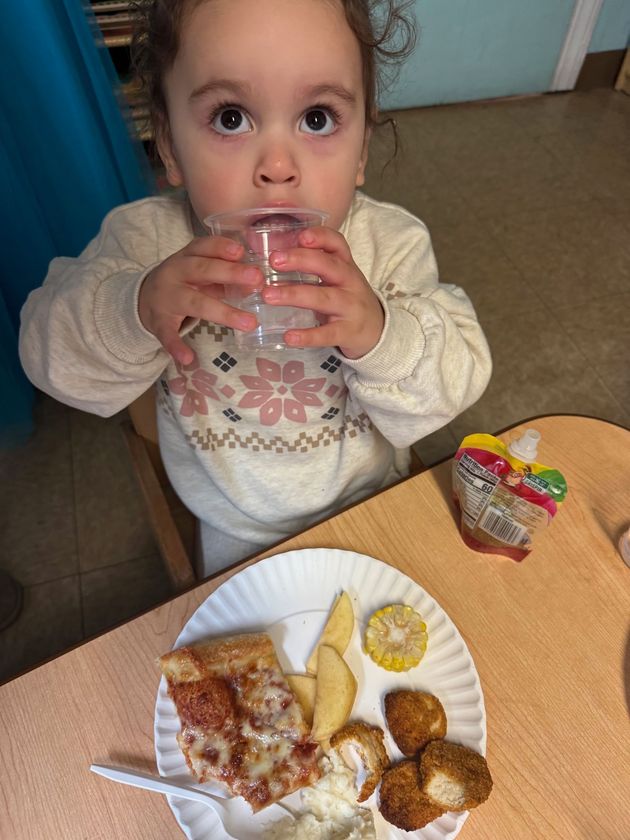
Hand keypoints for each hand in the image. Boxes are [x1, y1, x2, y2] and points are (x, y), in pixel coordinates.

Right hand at [138, 236, 262, 364]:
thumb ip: (225, 275)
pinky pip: (167, 334)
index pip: (203, 247)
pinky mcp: (159, 321)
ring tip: (249, 323)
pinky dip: (176, 346)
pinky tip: (188, 358)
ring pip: (194, 302)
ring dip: (223, 312)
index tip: (241, 251)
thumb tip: (257, 283)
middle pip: (203, 270)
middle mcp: (175, 273)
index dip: (221, 247)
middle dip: (230, 273)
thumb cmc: (182, 282)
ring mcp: (166, 298)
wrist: (142, 298)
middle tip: (257, 279)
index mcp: (186, 258)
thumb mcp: (199, 272)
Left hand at [261, 227, 383, 358]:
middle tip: (274, 260)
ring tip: (268, 295)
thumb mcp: (338, 279)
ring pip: (323, 298)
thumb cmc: (349, 299)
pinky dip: (307, 336)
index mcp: (345, 266)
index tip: (301, 236)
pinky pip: (327, 334)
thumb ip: (312, 268)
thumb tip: (274, 260)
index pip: (337, 244)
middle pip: (328, 266)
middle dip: (300, 260)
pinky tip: (288, 337)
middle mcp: (350, 283)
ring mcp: (350, 308)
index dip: (321, 237)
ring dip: (294, 295)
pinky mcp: (348, 332)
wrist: (378, 331)